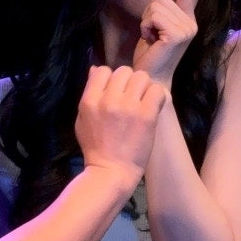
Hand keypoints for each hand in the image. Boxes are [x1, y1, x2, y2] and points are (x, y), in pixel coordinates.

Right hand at [74, 65, 166, 179]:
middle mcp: (108, 100)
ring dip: (144, 87)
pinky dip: (157, 96)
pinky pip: (157, 91)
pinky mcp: (146, 115)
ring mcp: (128, 107)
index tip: (116, 91)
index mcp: (89, 101)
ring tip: (143, 101)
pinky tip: (153, 107)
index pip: (103, 70)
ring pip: (142, 77)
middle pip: (124, 71)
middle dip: (129, 81)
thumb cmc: (96, 148)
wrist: (111, 172)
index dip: (111, 78)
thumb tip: (94, 69)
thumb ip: (89, 94)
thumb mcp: (82, 119)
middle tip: (132, 97)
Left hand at [132, 0, 197, 85]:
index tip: (156, 9)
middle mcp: (192, 24)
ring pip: (156, 5)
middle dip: (149, 11)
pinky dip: (145, 26)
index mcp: (190, 20)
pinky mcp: (176, 36)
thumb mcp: (159, 23)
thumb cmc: (151, 51)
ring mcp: (186, 30)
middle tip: (152, 30)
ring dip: (146, 20)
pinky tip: (149, 39)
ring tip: (151, 36)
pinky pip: (154, 17)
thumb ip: (164, 7)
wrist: (150, 76)